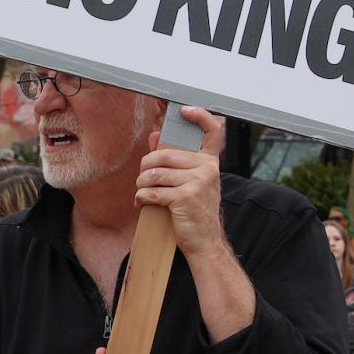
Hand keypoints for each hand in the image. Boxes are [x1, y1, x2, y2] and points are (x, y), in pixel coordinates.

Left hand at [137, 105, 227, 258]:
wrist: (205, 242)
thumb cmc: (195, 211)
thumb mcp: (189, 183)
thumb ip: (173, 160)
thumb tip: (155, 136)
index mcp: (210, 163)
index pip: (213, 131)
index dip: (200, 116)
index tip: (185, 110)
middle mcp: (207, 169)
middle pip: (165, 154)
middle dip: (146, 166)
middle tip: (142, 177)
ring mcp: (198, 182)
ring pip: (155, 173)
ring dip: (141, 184)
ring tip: (141, 191)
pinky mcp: (186, 198)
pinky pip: (153, 191)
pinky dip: (141, 197)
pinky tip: (142, 202)